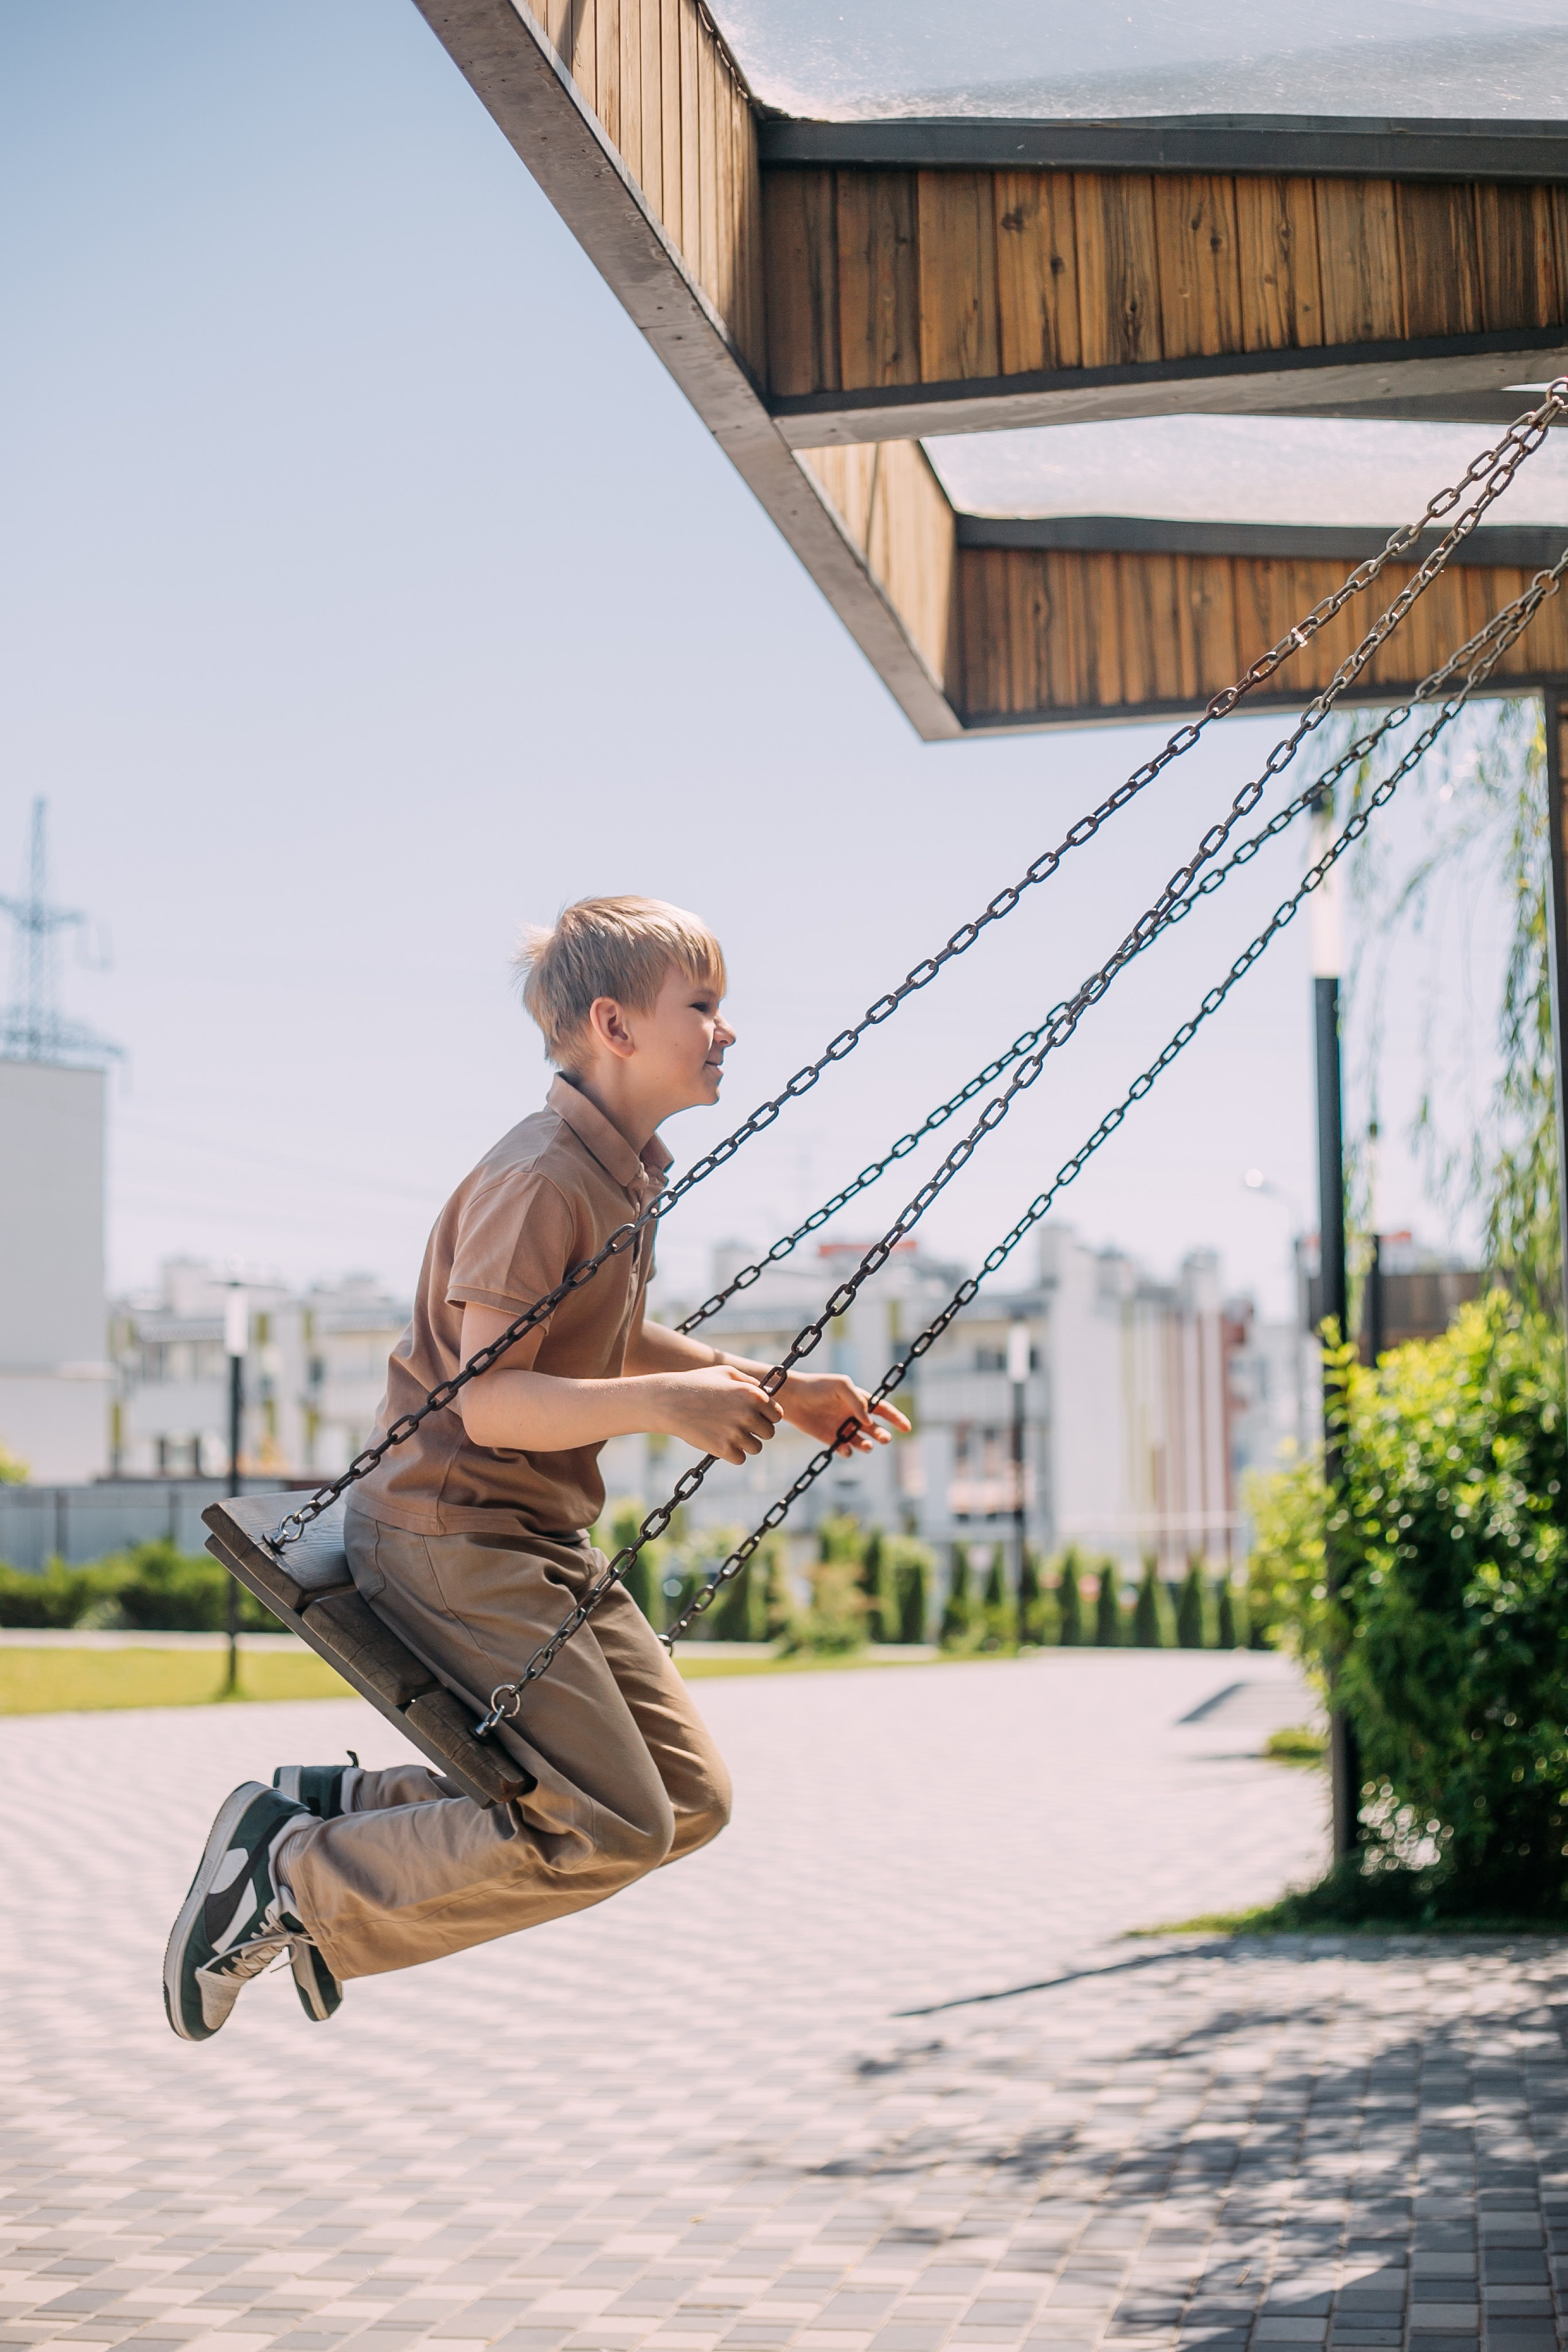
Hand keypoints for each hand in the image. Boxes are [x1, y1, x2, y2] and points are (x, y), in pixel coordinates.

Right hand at [655, 1365, 782, 1463]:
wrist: (669, 1401)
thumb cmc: (697, 1384)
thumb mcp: (725, 1373)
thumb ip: (749, 1381)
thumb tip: (766, 1393)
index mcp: (753, 1395)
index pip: (777, 1415)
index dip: (766, 1416)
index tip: (753, 1416)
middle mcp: (748, 1414)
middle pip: (769, 1433)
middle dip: (756, 1431)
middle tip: (738, 1425)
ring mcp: (736, 1433)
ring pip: (756, 1448)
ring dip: (745, 1443)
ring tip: (728, 1433)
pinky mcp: (723, 1449)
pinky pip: (740, 1458)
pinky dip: (732, 1453)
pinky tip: (720, 1441)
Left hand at [777, 1373, 910, 1456]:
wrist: (792, 1397)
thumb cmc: (817, 1386)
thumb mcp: (841, 1386)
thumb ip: (858, 1401)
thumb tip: (869, 1421)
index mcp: (859, 1400)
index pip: (883, 1410)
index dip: (896, 1419)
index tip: (907, 1428)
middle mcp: (853, 1415)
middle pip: (875, 1429)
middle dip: (882, 1435)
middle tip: (883, 1438)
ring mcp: (842, 1427)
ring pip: (862, 1441)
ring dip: (867, 1446)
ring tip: (865, 1446)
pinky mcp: (829, 1438)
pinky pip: (844, 1448)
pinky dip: (847, 1451)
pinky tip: (844, 1448)